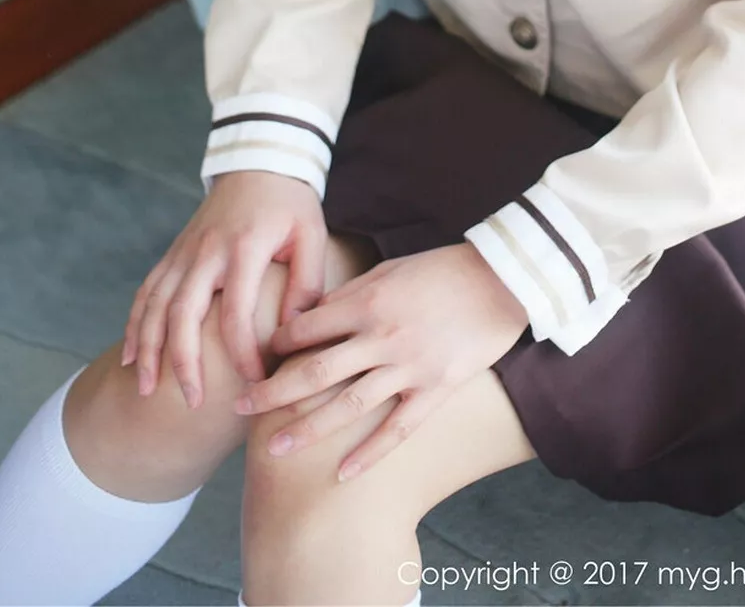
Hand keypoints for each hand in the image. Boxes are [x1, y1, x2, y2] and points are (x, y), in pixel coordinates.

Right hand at [119, 171, 327, 409]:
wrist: (259, 161)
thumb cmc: (290, 204)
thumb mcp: (312, 236)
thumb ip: (306, 283)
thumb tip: (292, 334)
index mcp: (245, 248)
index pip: (237, 312)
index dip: (243, 353)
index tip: (256, 381)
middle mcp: (207, 251)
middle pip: (183, 313)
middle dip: (184, 361)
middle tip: (192, 401)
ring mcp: (184, 252)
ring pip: (155, 305)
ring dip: (149, 349)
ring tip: (148, 392)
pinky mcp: (174, 253)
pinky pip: (146, 291)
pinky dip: (134, 325)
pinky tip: (131, 358)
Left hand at [232, 241, 529, 478]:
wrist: (503, 279)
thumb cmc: (443, 269)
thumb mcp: (390, 271)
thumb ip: (352, 295)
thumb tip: (313, 317)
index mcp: (368, 301)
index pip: (308, 328)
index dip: (277, 344)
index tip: (257, 358)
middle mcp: (382, 337)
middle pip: (315, 371)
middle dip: (274, 392)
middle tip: (240, 410)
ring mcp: (409, 367)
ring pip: (348, 405)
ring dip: (308, 429)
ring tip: (275, 449)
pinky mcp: (436, 390)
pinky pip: (397, 429)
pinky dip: (369, 454)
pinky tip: (343, 474)